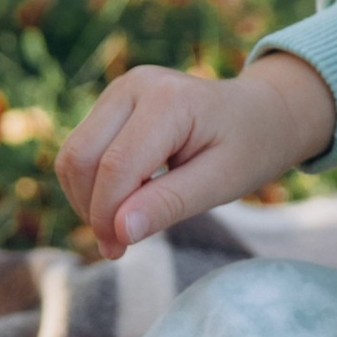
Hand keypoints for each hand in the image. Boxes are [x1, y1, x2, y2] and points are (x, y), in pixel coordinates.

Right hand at [56, 52, 336, 254]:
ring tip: (125, 224)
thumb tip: (119, 232)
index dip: (108, 215)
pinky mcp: (112, 103)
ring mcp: (120, 90)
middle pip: (81, 157)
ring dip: (87, 198)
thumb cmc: (250, 147)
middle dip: (91, 208)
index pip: (115, 166)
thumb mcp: (221, 183)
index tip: (119, 250)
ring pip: (73, 154)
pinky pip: (82, 150)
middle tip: (120, 245)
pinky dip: (93, 184)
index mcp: (169, 100)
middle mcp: (136, 85)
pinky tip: (126, 201)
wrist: (263, 113)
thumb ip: (169, 204)